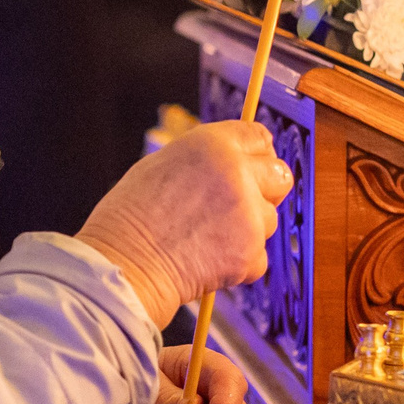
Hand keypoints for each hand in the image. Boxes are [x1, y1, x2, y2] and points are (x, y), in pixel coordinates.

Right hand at [77, 120, 290, 325]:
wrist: (123, 265)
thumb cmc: (129, 218)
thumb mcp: (162, 165)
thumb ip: (205, 162)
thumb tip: (230, 163)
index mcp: (211, 144)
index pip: (259, 137)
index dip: (256, 154)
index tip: (253, 167)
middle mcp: (235, 173)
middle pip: (280, 175)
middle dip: (266, 190)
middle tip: (241, 205)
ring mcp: (247, 213)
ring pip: (268, 219)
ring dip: (247, 230)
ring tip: (205, 238)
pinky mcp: (249, 252)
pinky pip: (259, 256)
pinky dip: (239, 263)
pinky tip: (207, 261)